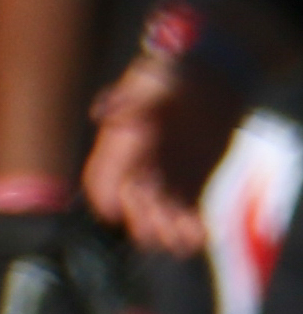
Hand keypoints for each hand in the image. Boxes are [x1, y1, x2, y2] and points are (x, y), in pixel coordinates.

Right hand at [89, 42, 247, 254]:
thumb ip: (132, 100)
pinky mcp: (190, 184)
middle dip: (142, 219)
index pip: (100, 179)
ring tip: (184, 238)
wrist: (213, 80)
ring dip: (167, 230)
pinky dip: (191, 228)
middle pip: (131, 204)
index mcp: (120, 145)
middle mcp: (137, 166)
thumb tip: (103, 113)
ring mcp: (164, 177)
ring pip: (158, 215)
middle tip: (162, 223)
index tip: (115, 211)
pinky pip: (186, 214)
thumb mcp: (154, 80)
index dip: (105, 197)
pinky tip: (200, 235)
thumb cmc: (177, 74)